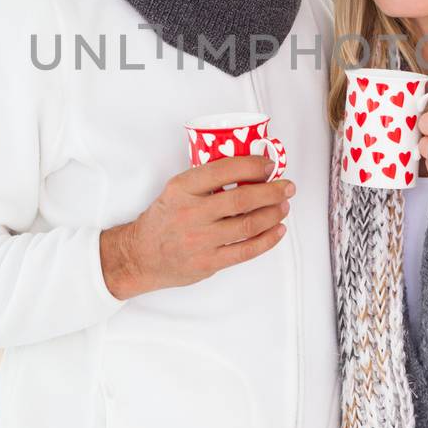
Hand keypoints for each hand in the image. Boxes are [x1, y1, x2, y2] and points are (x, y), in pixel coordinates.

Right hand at [100, 156, 292, 299]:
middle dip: (271, 191)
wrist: (141, 255)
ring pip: (248, 225)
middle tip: (287, 187)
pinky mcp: (209, 262)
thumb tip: (250, 171)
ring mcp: (201, 240)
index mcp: (182, 188)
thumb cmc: (164, 219)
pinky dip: (267, 239)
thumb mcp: (176, 190)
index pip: (224, 170)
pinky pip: (246, 251)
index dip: (252, 166)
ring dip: (272, 214)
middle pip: (242, 199)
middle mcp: (191, 213)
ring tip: (283, 206)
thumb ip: (206, 181)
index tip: (269, 165)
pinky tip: (277, 230)